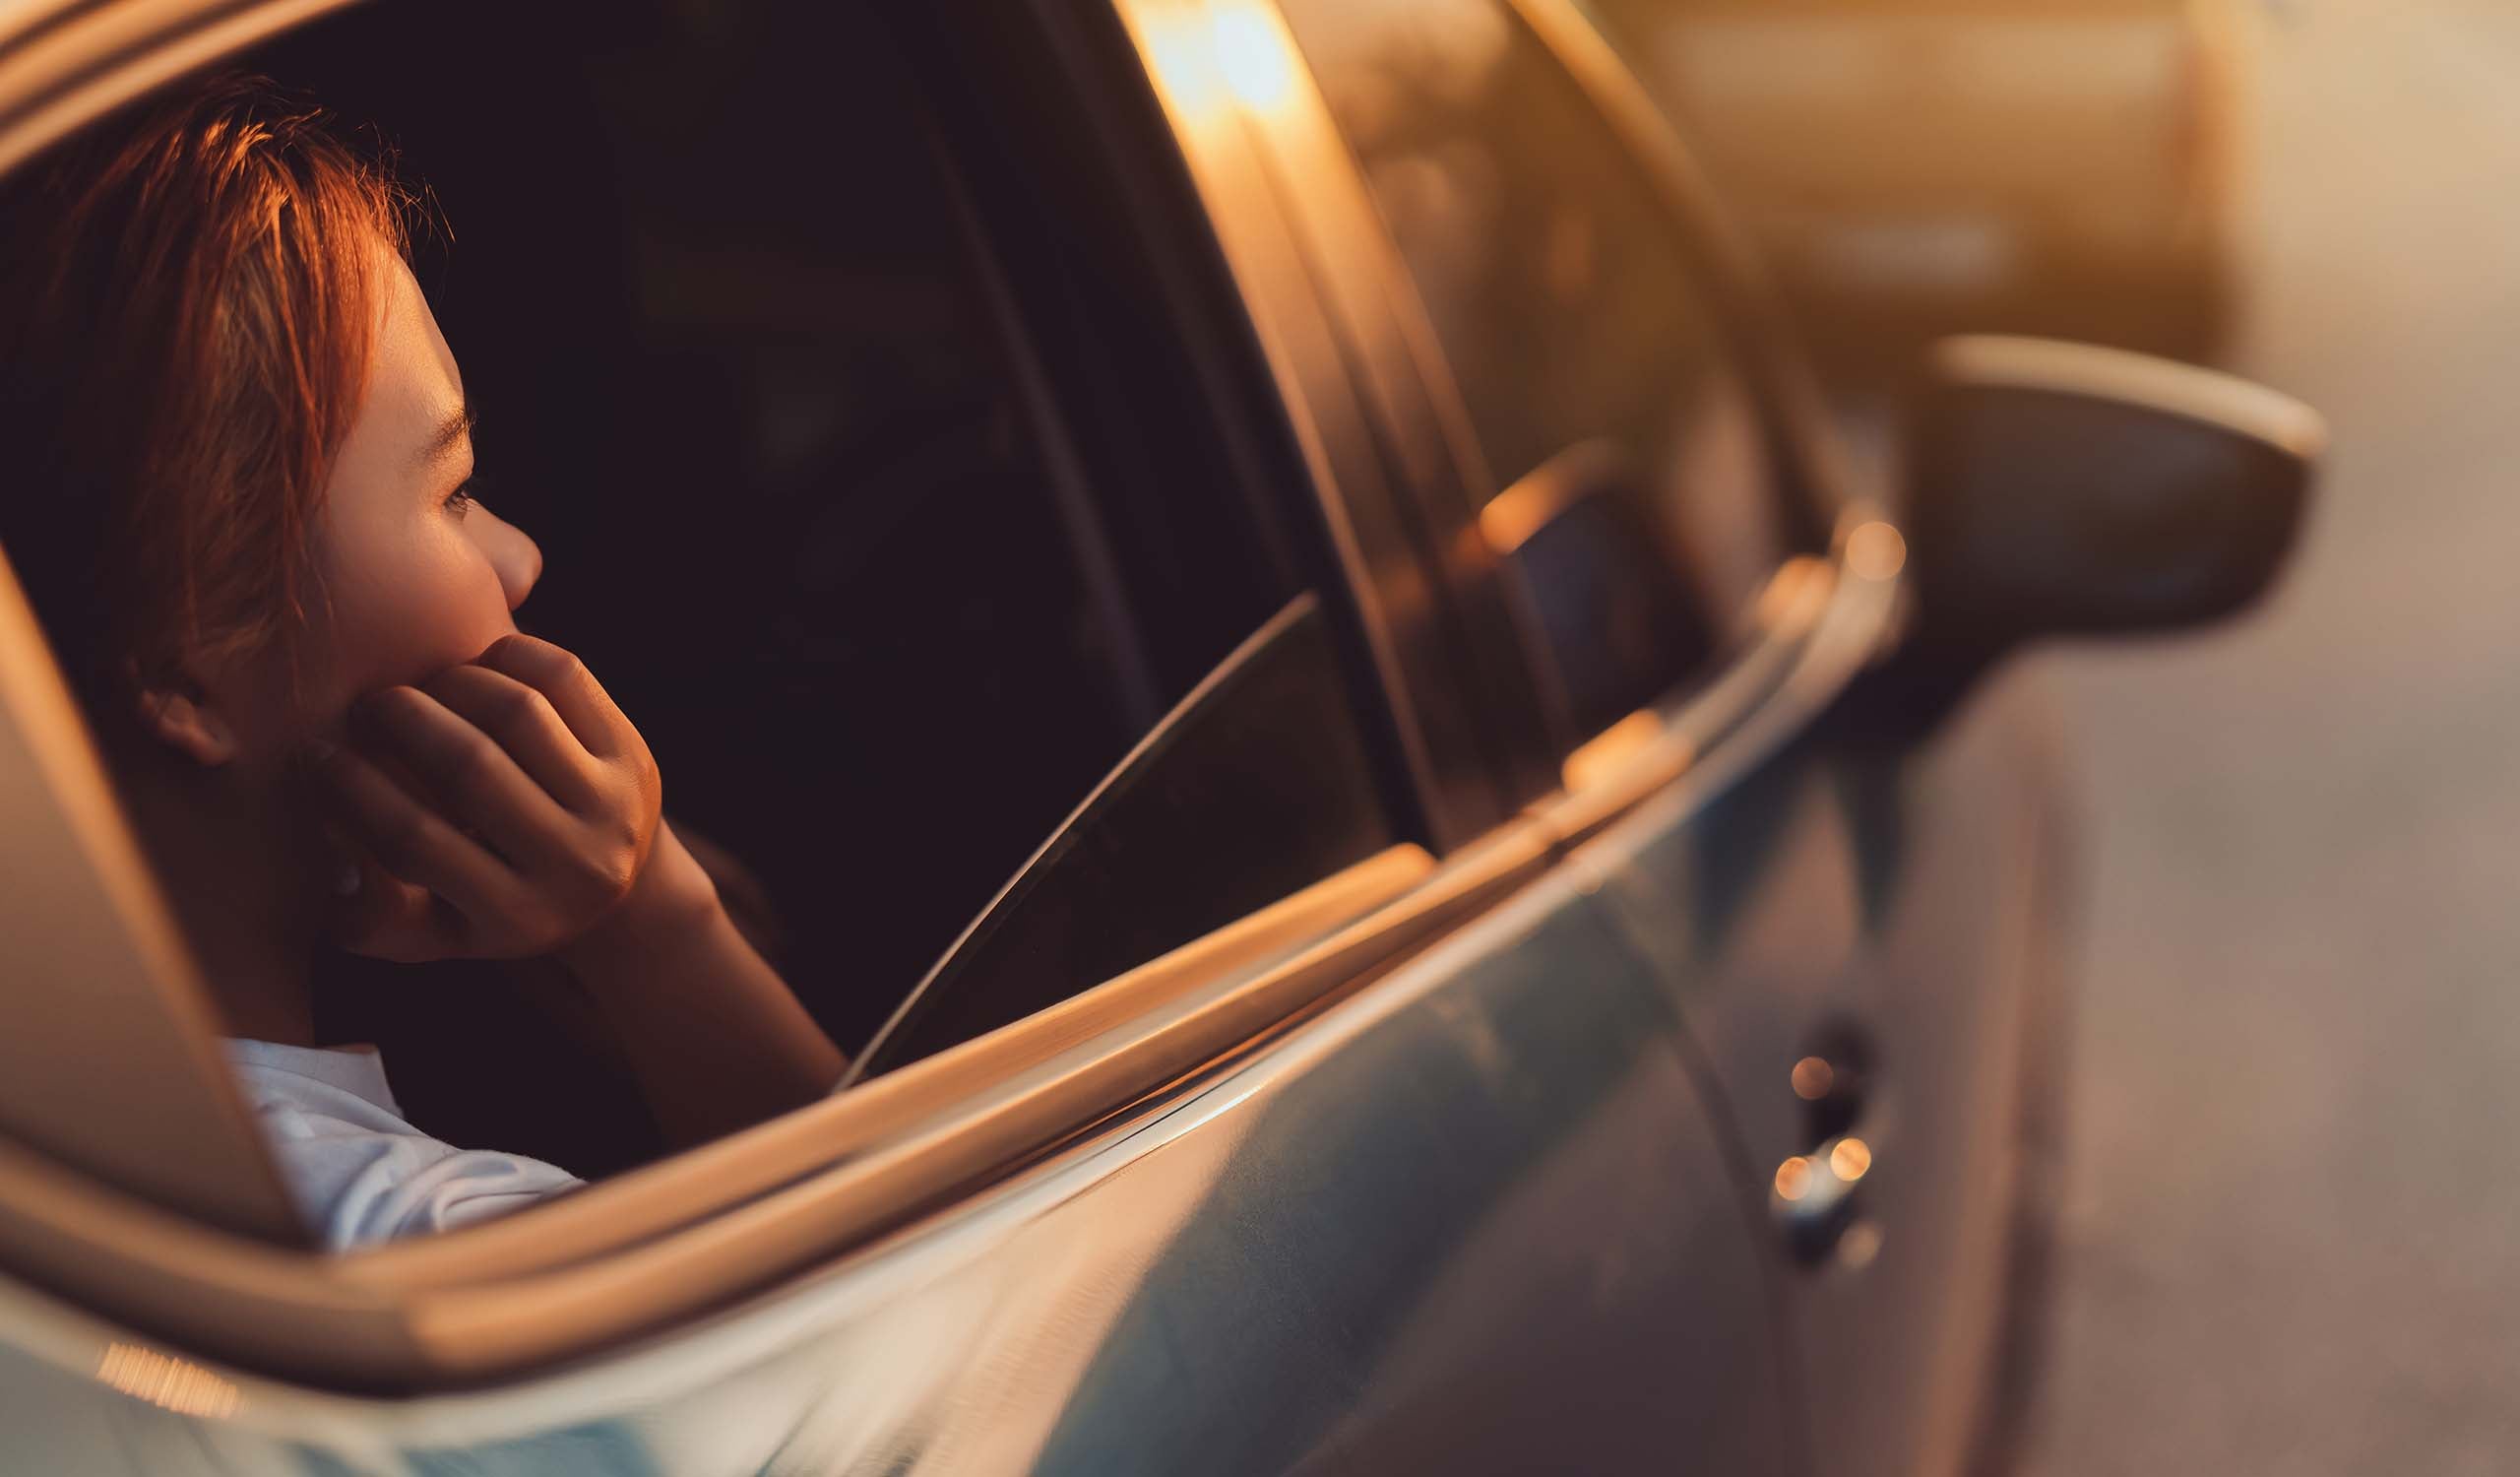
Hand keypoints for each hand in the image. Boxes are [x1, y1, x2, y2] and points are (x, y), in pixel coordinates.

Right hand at [310, 634, 671, 962]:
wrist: (615, 891)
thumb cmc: (490, 906)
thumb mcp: (431, 934)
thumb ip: (368, 913)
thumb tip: (328, 848)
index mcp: (515, 917)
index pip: (417, 842)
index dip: (353, 790)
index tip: (318, 755)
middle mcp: (574, 863)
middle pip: (470, 768)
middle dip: (400, 720)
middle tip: (367, 707)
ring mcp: (613, 803)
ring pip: (516, 712)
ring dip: (450, 684)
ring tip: (421, 691)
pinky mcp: (633, 752)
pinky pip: (562, 676)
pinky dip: (506, 657)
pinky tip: (476, 672)